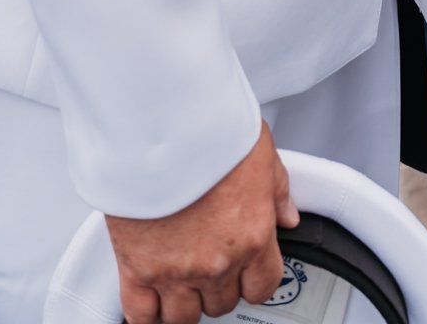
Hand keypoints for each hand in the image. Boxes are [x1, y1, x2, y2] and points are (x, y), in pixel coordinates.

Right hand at [107, 121, 297, 323]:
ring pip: (185, 317)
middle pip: (222, 303)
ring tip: (183, 282)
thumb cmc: (210, 129)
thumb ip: (277, 192)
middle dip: (219, 286)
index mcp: (252, 236)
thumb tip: (288, 215)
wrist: (162, 121)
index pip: (263, 287)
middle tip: (210, 262)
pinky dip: (148, 318)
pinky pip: (141, 315)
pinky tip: (152, 307)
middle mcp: (217, 261)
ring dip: (186, 304)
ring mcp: (176, 269)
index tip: (247, 270)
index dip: (255, 280)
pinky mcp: (138, 267)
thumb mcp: (261, 153)